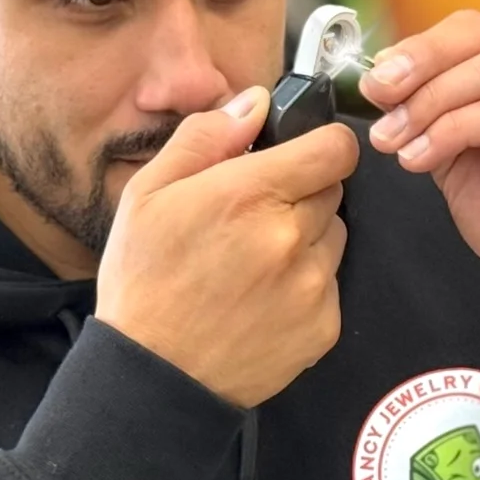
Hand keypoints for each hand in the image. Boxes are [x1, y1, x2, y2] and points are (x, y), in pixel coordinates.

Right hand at [97, 89, 357, 408]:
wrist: (155, 376)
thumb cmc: (145, 281)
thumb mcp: (149, 194)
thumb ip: (205, 138)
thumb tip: (252, 103)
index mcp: (249, 194)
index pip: (335, 148)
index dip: (321, 145)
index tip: (301, 155)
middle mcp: (289, 237)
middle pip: (333, 190)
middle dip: (302, 193)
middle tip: (255, 218)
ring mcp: (311, 285)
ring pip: (334, 236)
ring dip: (306, 239)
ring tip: (255, 263)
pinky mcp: (322, 326)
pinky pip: (330, 285)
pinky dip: (306, 286)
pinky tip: (262, 299)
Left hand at [361, 11, 479, 313]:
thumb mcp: (460, 158)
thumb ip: (434, 116)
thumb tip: (384, 85)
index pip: (472, 29)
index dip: (418, 47)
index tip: (373, 79)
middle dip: (420, 62)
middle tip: (377, 95)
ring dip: (431, 102)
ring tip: (394, 139)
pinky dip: (453, 130)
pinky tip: (422, 157)